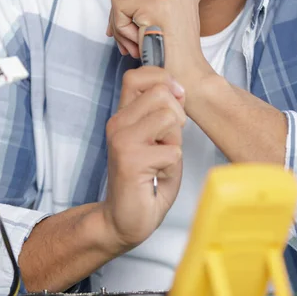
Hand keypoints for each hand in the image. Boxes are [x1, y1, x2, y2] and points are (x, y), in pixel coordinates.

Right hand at [102, 66, 185, 250]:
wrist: (123, 220)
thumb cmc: (145, 181)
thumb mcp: (155, 139)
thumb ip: (163, 113)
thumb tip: (178, 89)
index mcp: (123, 115)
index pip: (137, 75)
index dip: (163, 80)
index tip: (174, 100)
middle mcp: (118, 123)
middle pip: (161, 92)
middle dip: (177, 116)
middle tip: (168, 141)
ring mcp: (122, 141)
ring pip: (169, 117)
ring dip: (175, 141)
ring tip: (161, 159)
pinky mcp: (131, 161)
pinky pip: (173, 150)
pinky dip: (173, 166)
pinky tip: (157, 176)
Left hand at [107, 0, 214, 103]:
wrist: (188, 76)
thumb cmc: (172, 54)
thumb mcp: (165, 18)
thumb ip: (147, 3)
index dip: (126, 11)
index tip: (125, 34)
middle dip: (120, 19)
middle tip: (128, 46)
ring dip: (120, 27)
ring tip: (135, 47)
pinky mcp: (155, 3)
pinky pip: (119, 8)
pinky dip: (121, 29)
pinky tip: (137, 45)